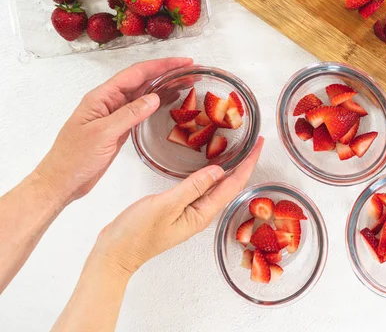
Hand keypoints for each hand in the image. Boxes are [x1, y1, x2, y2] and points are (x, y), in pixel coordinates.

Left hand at [34, 57, 192, 204]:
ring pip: (143, 95)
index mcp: (101, 97)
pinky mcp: (119, 129)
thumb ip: (129, 114)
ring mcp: (114, 115)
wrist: (62, 181)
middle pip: (141, 81)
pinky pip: (140, 111)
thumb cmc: (74, 158)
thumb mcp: (103, 134)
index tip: (182, 62)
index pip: (135, 74)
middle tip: (191, 71)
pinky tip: (168, 104)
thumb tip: (154, 97)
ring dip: (164, 87)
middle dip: (166, 73)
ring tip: (186, 83)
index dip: (161, 65)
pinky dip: (156, 105)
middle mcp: (109, 102)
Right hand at [92, 137, 264, 275]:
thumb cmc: (136, 234)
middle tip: (255, 143)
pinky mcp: (180, 209)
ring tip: (242, 151)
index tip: (259, 146)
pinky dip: (212, 175)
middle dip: (245, 164)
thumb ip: (193, 187)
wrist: (115, 253)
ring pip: (218, 187)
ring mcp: (191, 212)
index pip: (234, 185)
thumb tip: (218, 171)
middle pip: (231, 186)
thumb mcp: (165, 205)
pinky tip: (212, 168)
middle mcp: (201, 214)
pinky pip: (203, 189)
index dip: (248, 164)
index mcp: (202, 214)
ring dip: (232, 169)